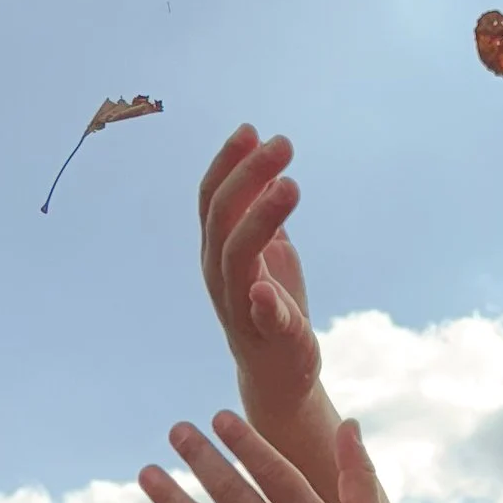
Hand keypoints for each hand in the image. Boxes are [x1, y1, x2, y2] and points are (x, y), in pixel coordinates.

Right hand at [199, 125, 321, 423]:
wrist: (280, 373)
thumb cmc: (274, 306)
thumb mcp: (270, 249)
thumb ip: (262, 210)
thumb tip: (266, 158)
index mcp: (218, 251)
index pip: (212, 198)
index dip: (228, 162)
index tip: (252, 129)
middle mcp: (219, 275)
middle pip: (223, 217)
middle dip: (249, 176)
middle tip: (283, 144)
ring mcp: (240, 306)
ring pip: (238, 257)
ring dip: (261, 218)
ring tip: (290, 186)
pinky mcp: (269, 337)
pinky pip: (263, 318)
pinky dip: (265, 302)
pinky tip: (267, 287)